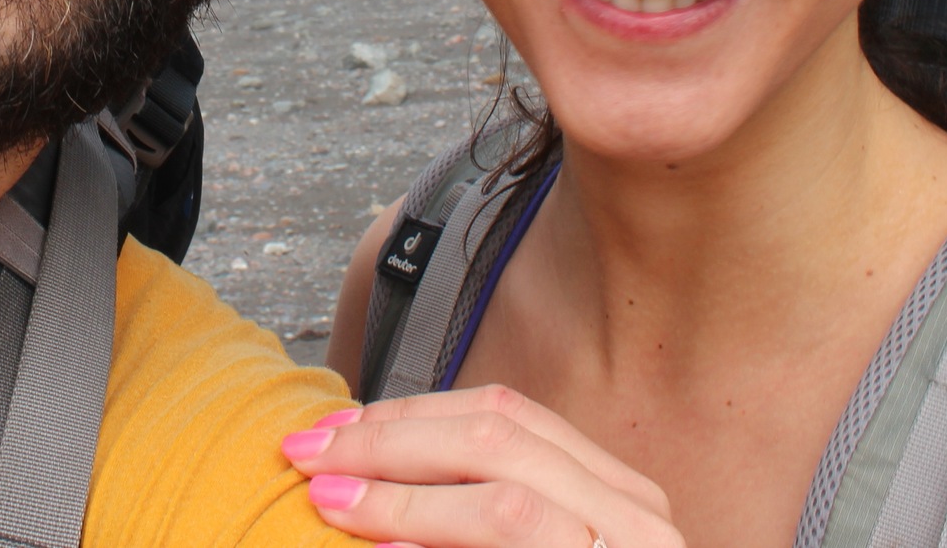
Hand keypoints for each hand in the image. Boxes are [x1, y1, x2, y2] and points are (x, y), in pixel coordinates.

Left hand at [278, 385, 683, 547]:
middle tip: (310, 453)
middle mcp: (635, 520)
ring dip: (402, 498)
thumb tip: (364, 459)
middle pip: (494, 442)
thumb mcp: (533, 537)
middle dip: (388, 441)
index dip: (409, 412)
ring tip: (332, 501)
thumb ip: (476, 500)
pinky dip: (439, 547)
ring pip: (504, 503)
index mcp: (615, 490)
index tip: (332, 425)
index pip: (504, 415)